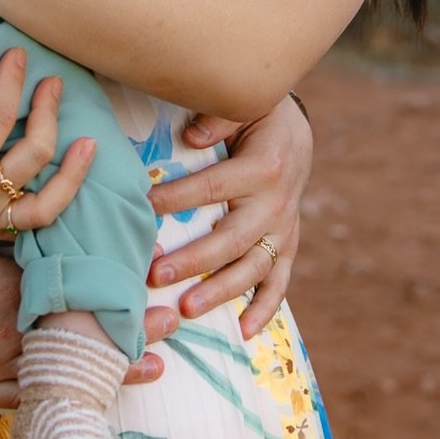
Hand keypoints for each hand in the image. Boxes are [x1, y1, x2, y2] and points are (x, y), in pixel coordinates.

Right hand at [0, 47, 96, 241]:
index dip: (12, 82)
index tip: (18, 54)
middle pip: (33, 154)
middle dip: (47, 112)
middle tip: (52, 81)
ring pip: (48, 199)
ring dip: (72, 168)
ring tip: (89, 140)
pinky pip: (37, 221)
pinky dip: (60, 200)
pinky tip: (72, 175)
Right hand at [0, 234, 174, 406]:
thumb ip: (6, 233)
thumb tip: (43, 217)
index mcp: (6, 289)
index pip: (76, 294)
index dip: (117, 289)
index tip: (152, 281)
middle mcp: (3, 333)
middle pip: (79, 337)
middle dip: (128, 331)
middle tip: (168, 322)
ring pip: (58, 375)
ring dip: (105, 370)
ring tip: (153, 365)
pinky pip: (19, 401)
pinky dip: (54, 400)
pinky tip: (81, 400)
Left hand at [146, 93, 311, 338]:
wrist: (297, 130)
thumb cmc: (257, 116)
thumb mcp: (244, 105)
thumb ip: (217, 119)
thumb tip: (190, 139)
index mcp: (263, 167)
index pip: (211, 187)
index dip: (175, 198)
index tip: (142, 209)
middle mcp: (277, 203)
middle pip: (231, 238)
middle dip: (193, 260)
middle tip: (155, 275)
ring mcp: (284, 229)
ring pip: (253, 268)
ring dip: (221, 292)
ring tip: (186, 309)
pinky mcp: (287, 244)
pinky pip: (280, 281)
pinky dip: (265, 309)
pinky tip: (244, 333)